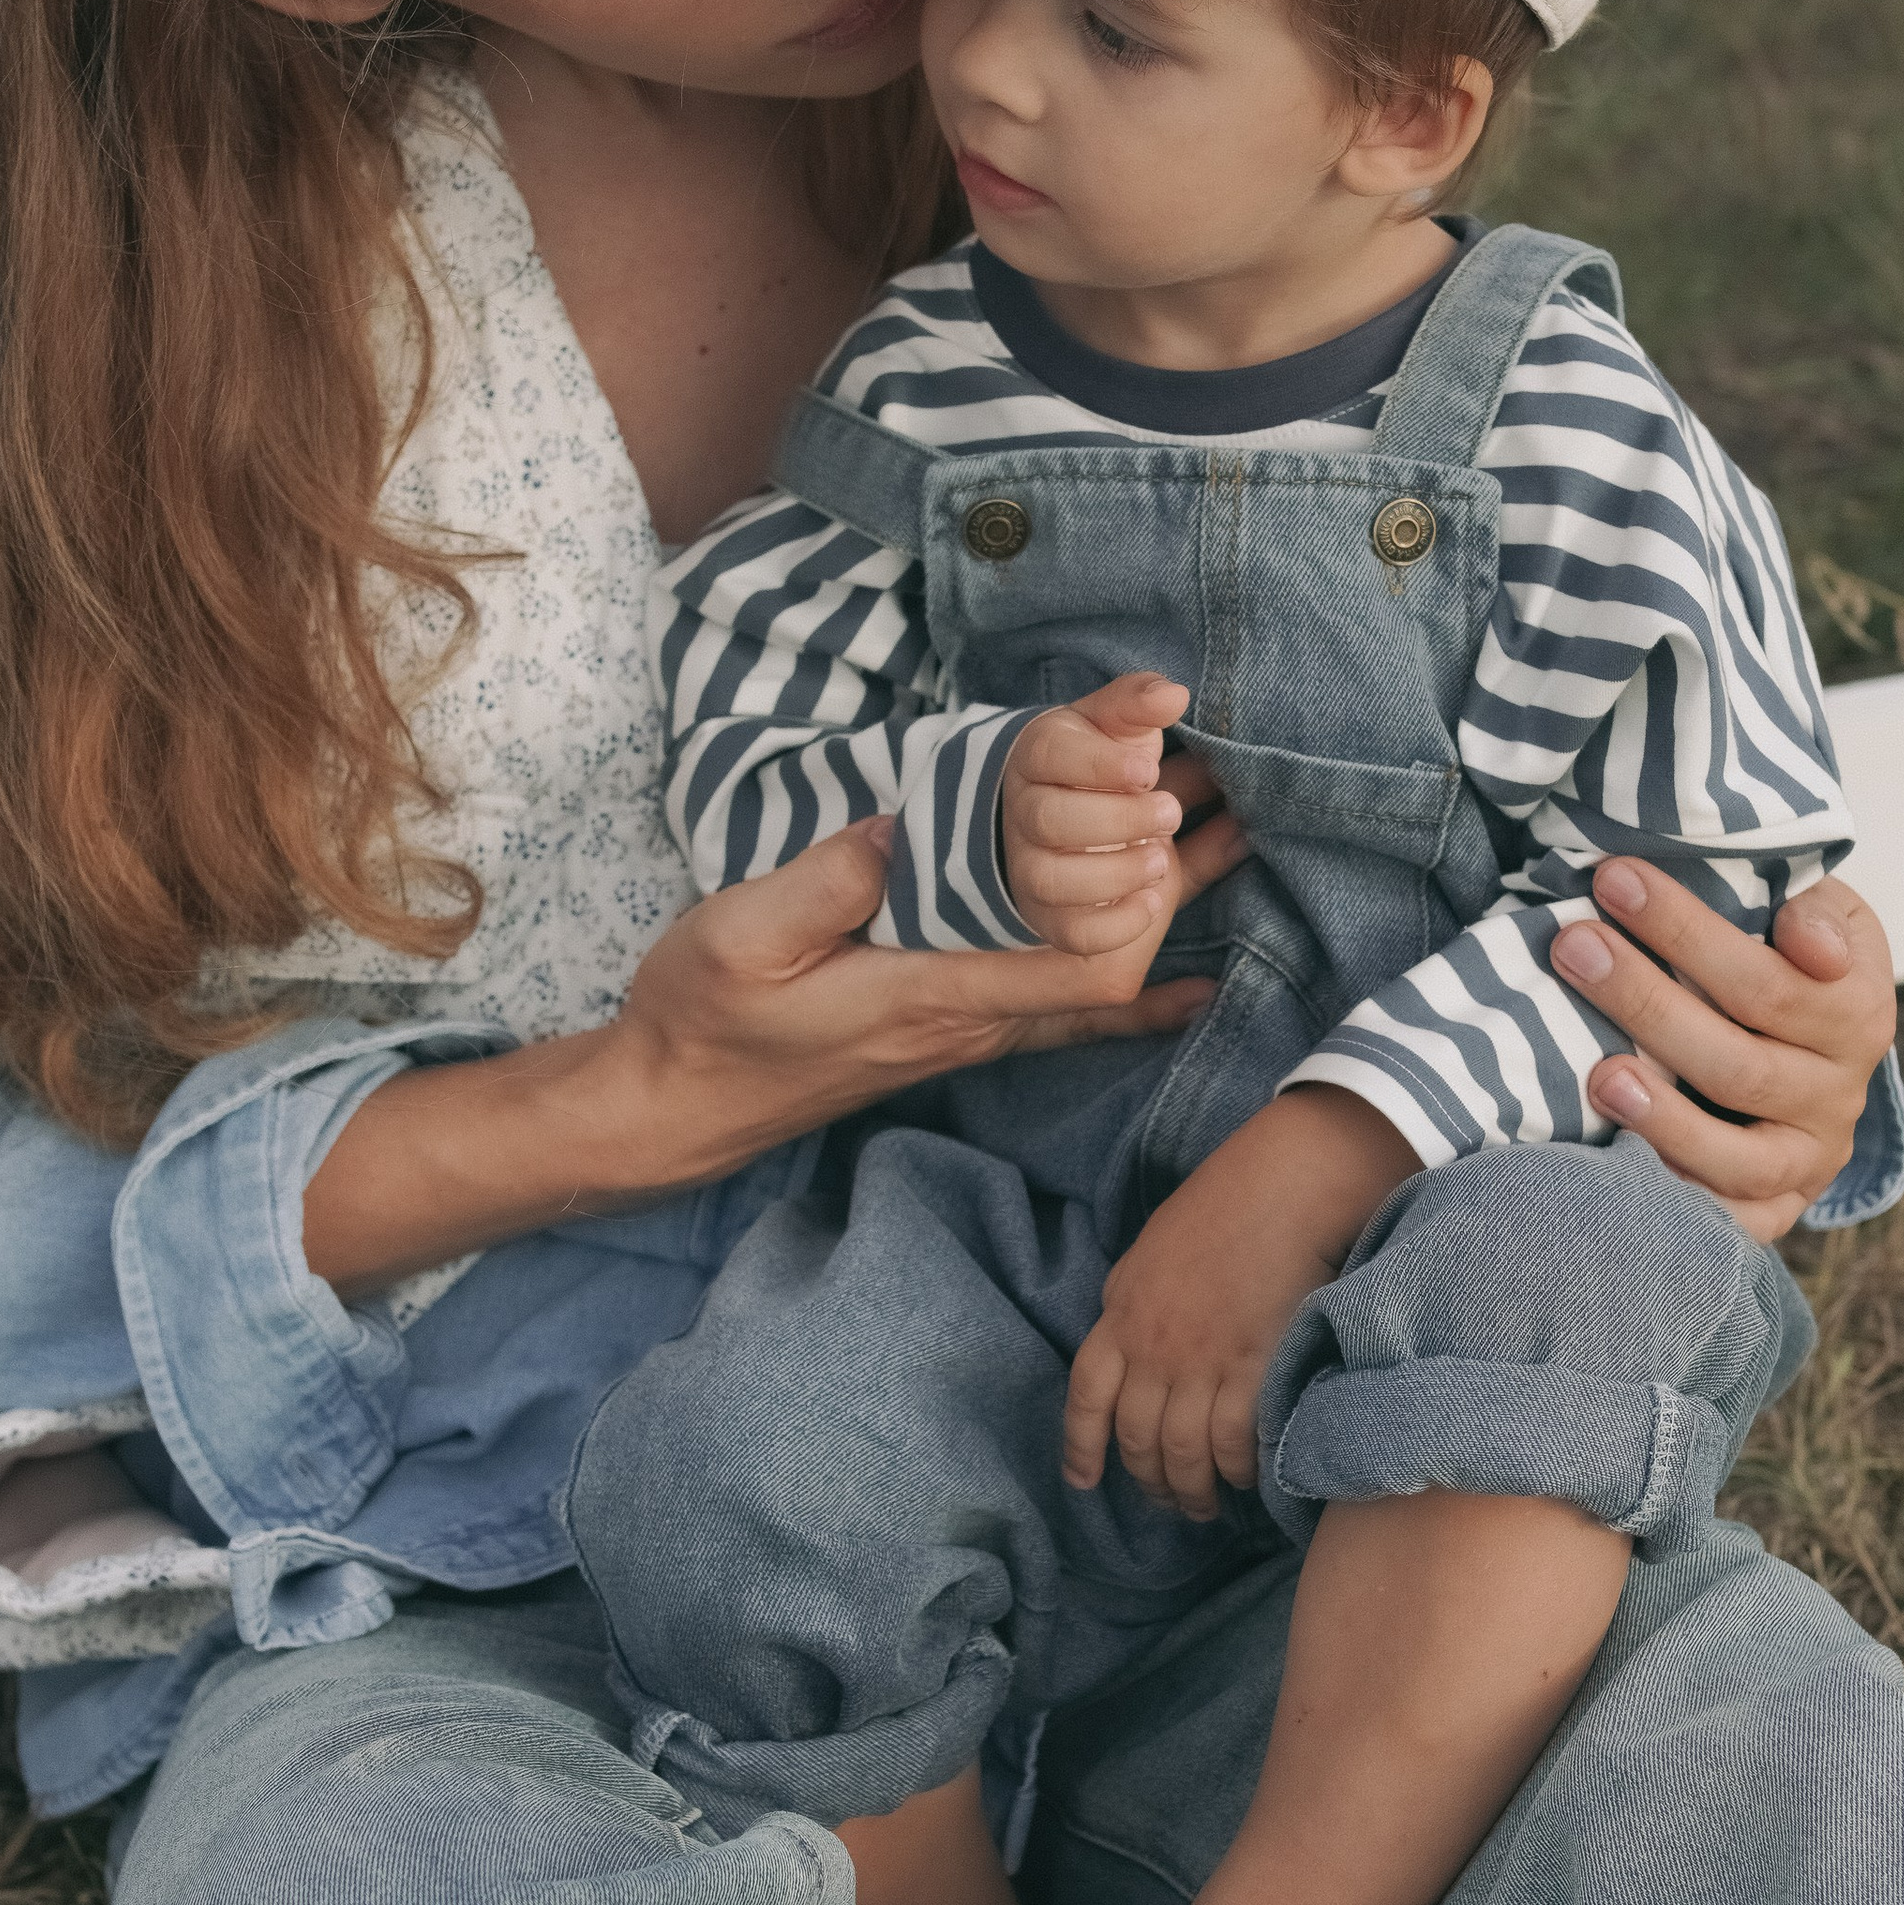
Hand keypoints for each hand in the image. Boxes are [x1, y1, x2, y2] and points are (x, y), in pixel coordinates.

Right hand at [304, 803, 1245, 1296]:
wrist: (673, 1107)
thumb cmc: (702, 1020)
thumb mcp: (737, 939)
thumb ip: (821, 887)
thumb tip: (900, 827)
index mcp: (930, 991)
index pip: (1073, 952)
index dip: (1137, 882)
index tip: (1167, 803)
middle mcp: (969, 1021)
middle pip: (1111, 959)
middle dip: (1175, 877)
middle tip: (1231, 797)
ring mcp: (964, 1032)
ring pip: (1095, 980)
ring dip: (1163, 910)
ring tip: (1223, 838)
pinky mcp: (949, 1031)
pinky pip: (1061, 1012)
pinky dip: (1132, 993)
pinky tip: (1187, 983)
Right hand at [1001, 671, 1198, 956]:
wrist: (1068, 816)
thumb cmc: (1103, 765)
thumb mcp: (1116, 727)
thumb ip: (1138, 706)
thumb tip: (1172, 694)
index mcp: (1040, 755)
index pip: (1050, 755)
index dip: (1099, 765)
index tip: (1147, 770)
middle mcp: (1025, 812)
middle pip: (1049, 820)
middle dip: (1116, 820)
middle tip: (1168, 813)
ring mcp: (1031, 868)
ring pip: (1052, 880)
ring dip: (1114, 874)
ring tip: (1159, 860)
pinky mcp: (1051, 916)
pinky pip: (1071, 934)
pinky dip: (1116, 925)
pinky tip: (1151, 901)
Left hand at [1063, 1087, 1416, 1517]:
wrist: (1284, 1187)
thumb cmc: (1221, 1208)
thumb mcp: (1148, 1254)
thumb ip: (1129, 1305)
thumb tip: (1125, 1345)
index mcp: (1120, 1316)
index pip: (1086, 1398)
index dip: (1080, 1447)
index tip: (1084, 1481)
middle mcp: (1153, 1348)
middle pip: (1137, 1439)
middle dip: (1150, 1483)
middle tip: (1170, 1503)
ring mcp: (1203, 1362)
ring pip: (1183, 1452)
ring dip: (1193, 1491)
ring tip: (1207, 1506)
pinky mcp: (1255, 1369)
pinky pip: (1236, 1442)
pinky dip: (1238, 1470)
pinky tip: (1247, 1479)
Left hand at [1550, 865, 1896, 1242]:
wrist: (1814, 1047)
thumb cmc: (1789, 958)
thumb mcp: (1819, 912)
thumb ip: (1812, 908)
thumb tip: (1806, 942)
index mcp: (1857, 1012)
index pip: (1767, 979)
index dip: (1687, 932)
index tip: (1615, 880)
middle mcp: (1839, 1094)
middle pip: (1738, 1062)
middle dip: (1646, 1001)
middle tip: (1572, 948)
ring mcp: (1807, 1159)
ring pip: (1735, 1154)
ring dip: (1662, 1117)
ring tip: (1598, 1076)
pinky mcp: (1776, 1209)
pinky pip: (1728, 1221)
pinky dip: (1677, 1198)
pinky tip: (1619, 1165)